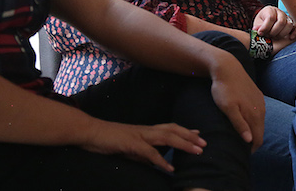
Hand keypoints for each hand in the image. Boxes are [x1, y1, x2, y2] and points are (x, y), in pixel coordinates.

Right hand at [80, 120, 206, 172]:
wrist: (90, 132)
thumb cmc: (108, 140)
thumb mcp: (129, 148)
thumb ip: (143, 154)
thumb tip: (155, 161)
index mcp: (146, 130)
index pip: (170, 128)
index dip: (186, 130)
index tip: (199, 134)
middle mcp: (146, 130)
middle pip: (174, 130)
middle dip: (191, 137)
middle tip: (205, 144)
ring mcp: (140, 135)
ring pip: (167, 138)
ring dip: (184, 144)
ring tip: (197, 152)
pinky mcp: (131, 144)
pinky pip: (150, 152)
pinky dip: (162, 160)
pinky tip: (170, 168)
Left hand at [209, 58, 265, 150]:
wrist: (228, 67)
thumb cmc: (224, 89)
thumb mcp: (228, 108)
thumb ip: (239, 124)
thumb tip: (250, 140)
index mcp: (254, 114)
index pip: (258, 138)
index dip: (251, 149)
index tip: (242, 154)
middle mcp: (261, 109)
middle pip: (260, 132)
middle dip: (253, 141)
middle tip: (240, 148)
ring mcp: (260, 102)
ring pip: (259, 122)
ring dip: (253, 131)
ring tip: (242, 136)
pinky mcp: (257, 96)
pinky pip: (258, 113)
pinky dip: (253, 121)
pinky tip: (244, 120)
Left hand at [252, 6, 295, 40]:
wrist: (264, 29)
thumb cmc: (261, 26)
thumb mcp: (257, 25)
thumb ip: (258, 27)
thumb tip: (257, 28)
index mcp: (269, 10)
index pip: (271, 17)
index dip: (265, 27)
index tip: (260, 33)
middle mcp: (279, 12)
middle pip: (281, 21)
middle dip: (274, 31)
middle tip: (269, 36)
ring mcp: (287, 18)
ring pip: (289, 24)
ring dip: (282, 34)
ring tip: (275, 37)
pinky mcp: (293, 25)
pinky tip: (290, 37)